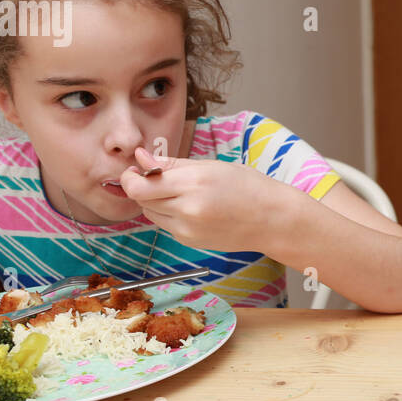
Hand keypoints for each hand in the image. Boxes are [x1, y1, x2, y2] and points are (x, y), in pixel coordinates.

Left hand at [119, 146, 287, 251]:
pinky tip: (191, 207)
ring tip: (179, 192)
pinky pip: (166, 225)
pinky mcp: (189, 242)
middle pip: (142, 200)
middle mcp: (187, 210)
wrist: (271, 220)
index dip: (130, 178)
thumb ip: (171, 164)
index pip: (140, 187)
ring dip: (155, 201)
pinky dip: (169, 214)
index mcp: (193, 184)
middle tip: (156, 177)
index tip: (135, 170)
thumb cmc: (247, 187)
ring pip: (150, 214)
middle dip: (142, 187)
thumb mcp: (210, 166)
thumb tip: (141, 158)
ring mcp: (187, 230)